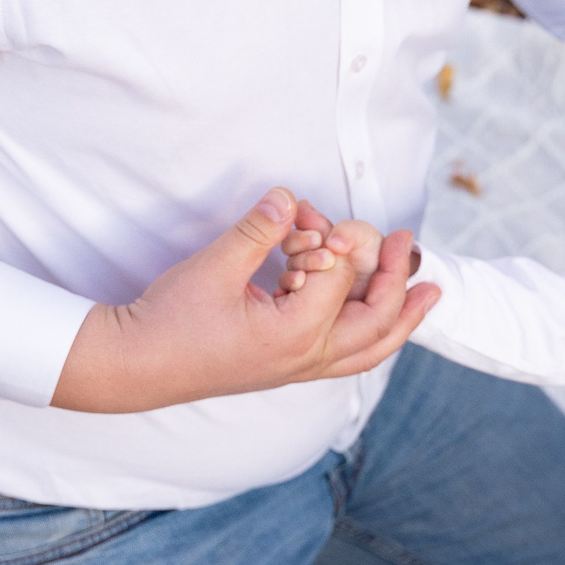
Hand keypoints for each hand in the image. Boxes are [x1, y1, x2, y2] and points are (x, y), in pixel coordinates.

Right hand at [51, 187, 438, 413]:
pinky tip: (379, 317)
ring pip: (369, 349)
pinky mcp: (286, 368)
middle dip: (397, 280)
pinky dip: (372, 335)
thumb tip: (288, 196)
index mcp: (294, 334)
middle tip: (410, 245)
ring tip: (428, 293)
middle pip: (377, 323)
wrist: (137, 367)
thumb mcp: (214, 267)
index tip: (309, 214)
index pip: (339, 275)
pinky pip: (347, 356)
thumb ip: (257, 230)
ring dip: (401, 319)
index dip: (333, 237)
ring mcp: (298, 369)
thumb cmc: (170, 321)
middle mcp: (306, 358)